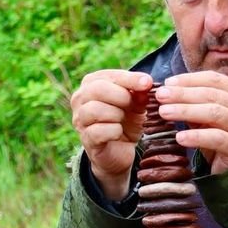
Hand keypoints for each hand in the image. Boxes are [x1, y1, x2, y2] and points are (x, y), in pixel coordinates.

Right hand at [70, 70, 152, 199]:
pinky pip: (98, 131)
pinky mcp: (86, 139)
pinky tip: (119, 132)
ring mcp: (80, 120)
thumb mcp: (136, 104)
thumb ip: (139, 92)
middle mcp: (80, 99)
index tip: (147, 83)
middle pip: (96, 89)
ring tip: (123, 119)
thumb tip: (146, 83)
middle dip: (121, 96)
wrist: (121, 151)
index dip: (129, 79)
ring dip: (116, 114)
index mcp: (91, 84)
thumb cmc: (126, 121)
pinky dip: (114, 131)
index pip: (108, 75)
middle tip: (132, 105)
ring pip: (94, 109)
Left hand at [155, 71, 227, 174]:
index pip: (213, 79)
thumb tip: (166, 88)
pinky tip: (180, 137)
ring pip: (214, 113)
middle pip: (212, 95)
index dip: (189, 79)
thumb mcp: (207, 113)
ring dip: (186, 111)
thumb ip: (192, 100)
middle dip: (183, 94)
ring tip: (164, 112)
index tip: (167, 82)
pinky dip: (196, 136)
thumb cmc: (219, 132)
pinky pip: (216, 138)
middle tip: (160, 96)